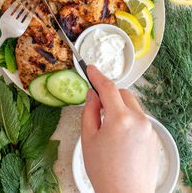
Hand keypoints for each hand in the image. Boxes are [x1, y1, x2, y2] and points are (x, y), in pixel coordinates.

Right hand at [82, 66, 159, 192]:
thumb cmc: (105, 171)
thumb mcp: (88, 138)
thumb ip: (89, 110)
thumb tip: (93, 94)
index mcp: (120, 118)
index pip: (108, 87)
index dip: (97, 76)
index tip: (91, 69)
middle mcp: (138, 119)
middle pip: (123, 93)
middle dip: (110, 95)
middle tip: (98, 106)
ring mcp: (148, 127)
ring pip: (132, 105)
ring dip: (120, 107)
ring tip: (109, 127)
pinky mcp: (153, 136)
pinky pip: (139, 117)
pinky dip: (129, 118)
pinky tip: (121, 137)